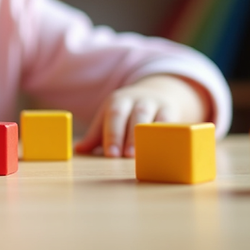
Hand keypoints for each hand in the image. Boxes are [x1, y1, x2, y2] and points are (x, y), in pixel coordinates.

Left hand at [74, 74, 209, 157]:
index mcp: (117, 101)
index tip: (110, 153)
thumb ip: (96, 135)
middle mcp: (136, 100)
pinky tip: (163, 149)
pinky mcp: (171, 111)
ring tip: (143, 155)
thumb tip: (78, 150)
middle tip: (125, 155)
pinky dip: (166, 135)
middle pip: (133, 116)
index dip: (112, 134)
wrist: (156, 93)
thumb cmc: (125, 112)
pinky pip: (170, 123)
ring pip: (152, 119)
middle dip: (129, 136)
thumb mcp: (109, 118)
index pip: (113, 116)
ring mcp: (155, 105)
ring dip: (147, 137)